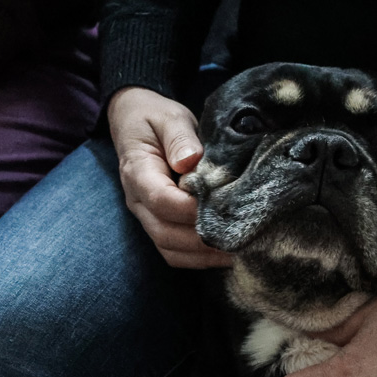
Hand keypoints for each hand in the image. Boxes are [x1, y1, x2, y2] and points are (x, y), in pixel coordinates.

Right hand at [108, 87, 231, 268]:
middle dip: (202, 240)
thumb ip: (180, 138)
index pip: (161, 200)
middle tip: (241, 238)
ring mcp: (146, 216)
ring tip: (239, 251)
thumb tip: (191, 161)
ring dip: (203, 255)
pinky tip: (225, 253)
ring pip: (169, 249)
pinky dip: (198, 258)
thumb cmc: (155, 118)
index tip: (224, 208)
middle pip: (165, 233)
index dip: (191, 209)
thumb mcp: (169, 117)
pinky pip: (173, 252)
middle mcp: (137, 201)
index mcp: (137, 173)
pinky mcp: (158, 224)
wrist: (135, 121)